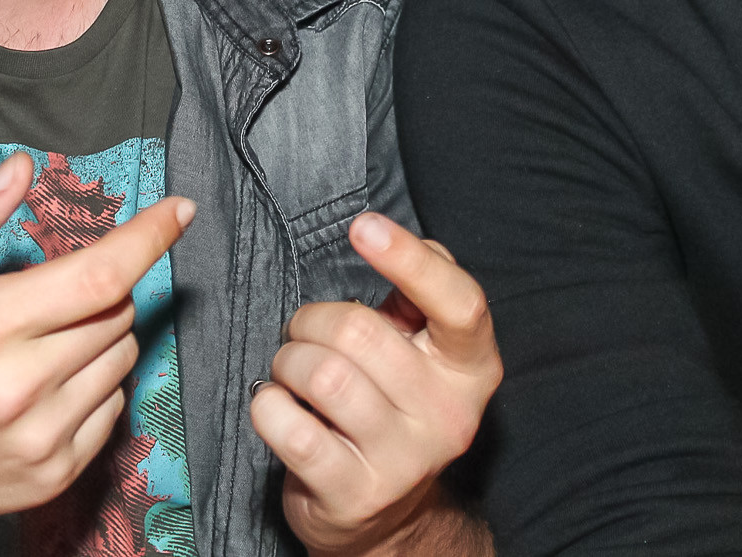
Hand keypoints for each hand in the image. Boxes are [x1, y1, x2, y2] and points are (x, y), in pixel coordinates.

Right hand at [0, 153, 193, 540]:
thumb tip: (20, 172)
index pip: (99, 275)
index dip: (150, 237)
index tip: (179, 210)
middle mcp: (16, 391)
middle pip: (116, 311)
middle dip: (99, 285)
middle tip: (45, 291)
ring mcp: (38, 440)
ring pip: (120, 357)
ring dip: (98, 332)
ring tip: (35, 338)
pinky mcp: (50, 476)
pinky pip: (112, 407)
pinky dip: (93, 382)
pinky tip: (41, 381)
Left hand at [254, 214, 501, 553]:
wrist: (385, 515)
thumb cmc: (394, 406)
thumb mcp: (423, 350)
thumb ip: (419, 292)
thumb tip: (396, 239)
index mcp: (473, 368)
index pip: (460, 304)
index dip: (410, 260)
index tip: (363, 226)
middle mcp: (449, 415)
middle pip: (364, 333)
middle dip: (313, 320)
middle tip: (303, 331)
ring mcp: (404, 461)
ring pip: (324, 377)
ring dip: (289, 361)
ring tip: (291, 370)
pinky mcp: (355, 494)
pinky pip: (292, 430)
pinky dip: (268, 406)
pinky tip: (276, 405)